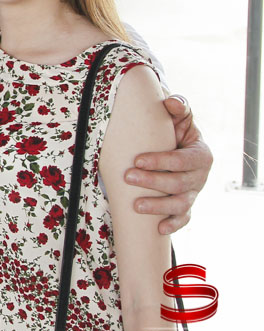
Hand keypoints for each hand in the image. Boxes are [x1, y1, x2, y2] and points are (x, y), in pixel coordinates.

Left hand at [124, 94, 211, 233]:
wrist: (177, 146)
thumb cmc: (174, 130)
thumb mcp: (179, 117)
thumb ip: (178, 108)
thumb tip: (171, 101)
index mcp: (201, 154)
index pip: (183, 160)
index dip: (162, 161)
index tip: (137, 159)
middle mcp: (200, 176)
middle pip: (179, 184)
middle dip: (153, 182)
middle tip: (128, 177)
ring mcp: (194, 193)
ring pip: (180, 205)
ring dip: (159, 207)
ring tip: (136, 205)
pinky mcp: (186, 206)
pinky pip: (184, 219)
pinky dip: (173, 225)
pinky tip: (159, 229)